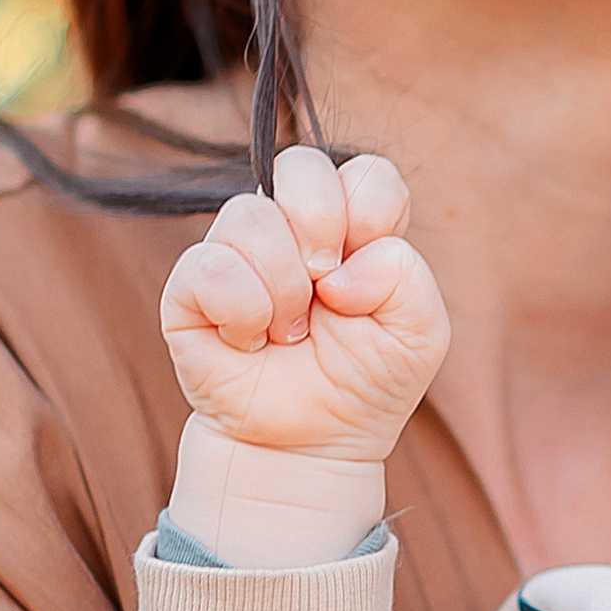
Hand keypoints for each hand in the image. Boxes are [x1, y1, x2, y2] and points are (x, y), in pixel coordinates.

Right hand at [160, 146, 449, 462]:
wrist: (309, 443)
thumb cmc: (365, 383)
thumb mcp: (419, 333)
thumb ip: (406, 277)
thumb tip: (339, 269)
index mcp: (355, 226)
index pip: (366, 173)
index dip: (371, 212)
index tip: (367, 266)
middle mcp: (293, 227)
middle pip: (302, 167)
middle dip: (322, 226)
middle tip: (327, 289)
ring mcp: (239, 250)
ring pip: (252, 216)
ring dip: (283, 289)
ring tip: (290, 332)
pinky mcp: (191, 285)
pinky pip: (211, 266)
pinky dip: (242, 312)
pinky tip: (250, 342)